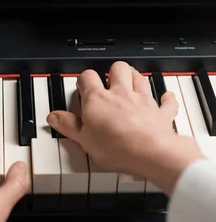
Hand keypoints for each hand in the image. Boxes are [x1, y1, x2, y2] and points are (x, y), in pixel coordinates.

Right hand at [47, 61, 203, 194]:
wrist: (150, 153)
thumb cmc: (117, 147)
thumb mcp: (83, 140)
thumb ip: (68, 126)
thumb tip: (54, 117)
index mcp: (98, 100)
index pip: (87, 77)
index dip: (83, 79)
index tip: (82, 86)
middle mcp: (121, 94)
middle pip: (117, 68)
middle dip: (112, 71)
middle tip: (108, 80)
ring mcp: (143, 101)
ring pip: (140, 78)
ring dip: (135, 77)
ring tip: (130, 81)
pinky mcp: (161, 113)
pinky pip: (167, 101)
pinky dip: (166, 99)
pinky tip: (165, 98)